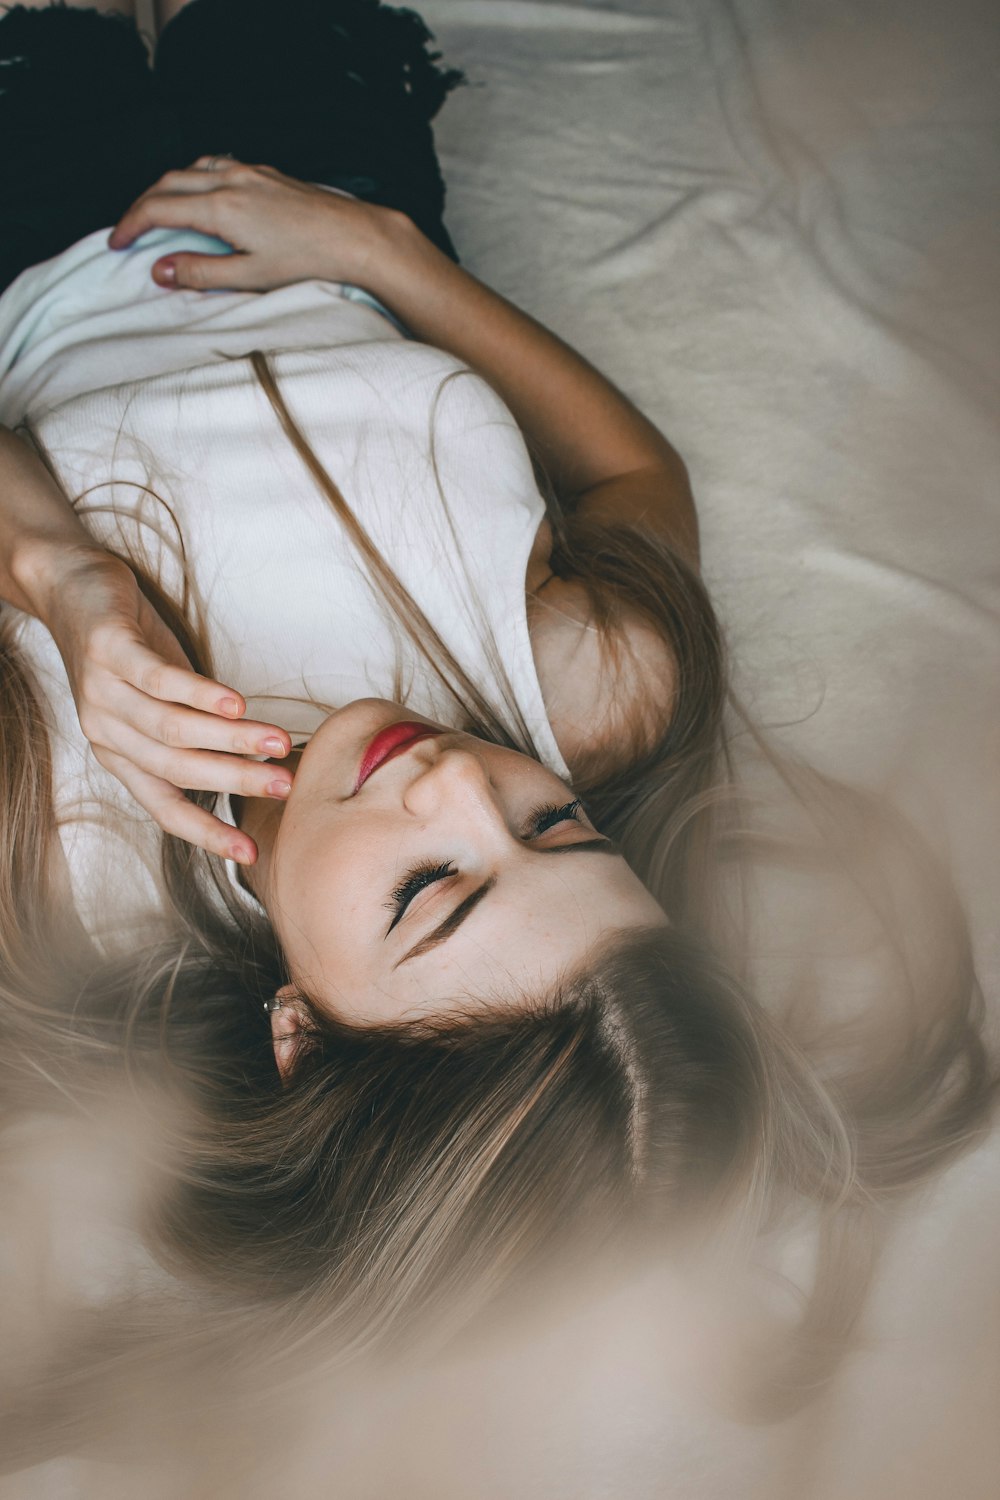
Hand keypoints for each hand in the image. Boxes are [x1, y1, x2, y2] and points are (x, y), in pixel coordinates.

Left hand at [44, 548, 293, 863]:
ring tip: (277, 741)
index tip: (250, 855)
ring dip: (231, 739)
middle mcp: (107, 731)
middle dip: (235, 780)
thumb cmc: (127, 646)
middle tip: (284, 786)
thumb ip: (196, 730)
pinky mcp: (108, 649)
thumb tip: (255, 756)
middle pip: (176, 768)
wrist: (66, 585)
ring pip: (173, 728)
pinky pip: (158, 680)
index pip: (164, 806)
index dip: (206, 833)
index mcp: (120, 754)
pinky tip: (235, 703)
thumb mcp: (159, 699)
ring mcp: (103, 690)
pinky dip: (199, 695)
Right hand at [107, 157, 407, 293]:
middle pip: (169, 182)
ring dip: (169, 187)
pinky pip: (219, 164)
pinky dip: (197, 176)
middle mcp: (232, 180)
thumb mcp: (251, 276)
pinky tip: (203, 192)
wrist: (357, 237)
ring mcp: (251, 172)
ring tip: (160, 211)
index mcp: (221, 207)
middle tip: (130, 229)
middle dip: (142, 204)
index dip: (131, 225)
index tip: (117, 243)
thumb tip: (160, 271)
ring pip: (193, 168)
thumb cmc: (309, 260)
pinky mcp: (268, 174)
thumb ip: (202, 273)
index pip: (159, 208)